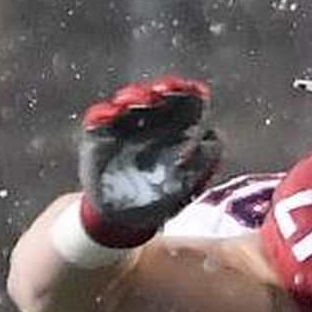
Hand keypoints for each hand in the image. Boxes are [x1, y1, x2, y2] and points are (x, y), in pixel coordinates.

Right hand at [75, 77, 221, 245]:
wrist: (124, 221)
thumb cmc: (159, 199)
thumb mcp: (189, 184)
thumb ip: (204, 159)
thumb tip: (213, 136)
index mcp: (175, 129)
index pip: (183, 101)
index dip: (188, 92)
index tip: (193, 91)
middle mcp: (151, 121)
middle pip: (157, 95)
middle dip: (161, 90)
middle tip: (161, 93)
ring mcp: (124, 125)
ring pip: (129, 99)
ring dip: (133, 95)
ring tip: (137, 102)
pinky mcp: (100, 134)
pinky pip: (99, 116)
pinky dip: (103, 112)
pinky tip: (111, 114)